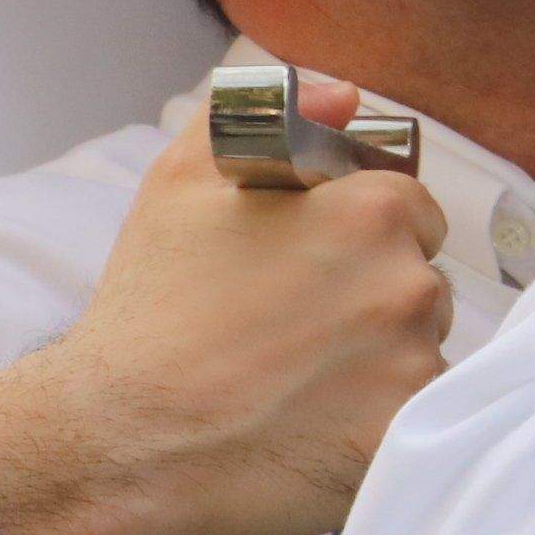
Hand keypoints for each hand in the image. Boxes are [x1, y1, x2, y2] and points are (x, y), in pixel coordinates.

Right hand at [0, 79, 450, 534]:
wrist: (113, 439)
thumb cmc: (149, 308)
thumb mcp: (185, 181)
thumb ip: (277, 113)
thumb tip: (347, 95)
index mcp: (375, 212)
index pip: (412, 212)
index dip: (361, 240)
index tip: (313, 271)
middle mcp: (409, 283)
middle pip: (421, 283)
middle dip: (372, 300)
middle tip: (294, 332)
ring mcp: (413, 365)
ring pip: (420, 352)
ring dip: (378, 362)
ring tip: (295, 383)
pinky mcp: (401, 434)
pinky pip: (413, 417)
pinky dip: (375, 420)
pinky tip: (313, 426)